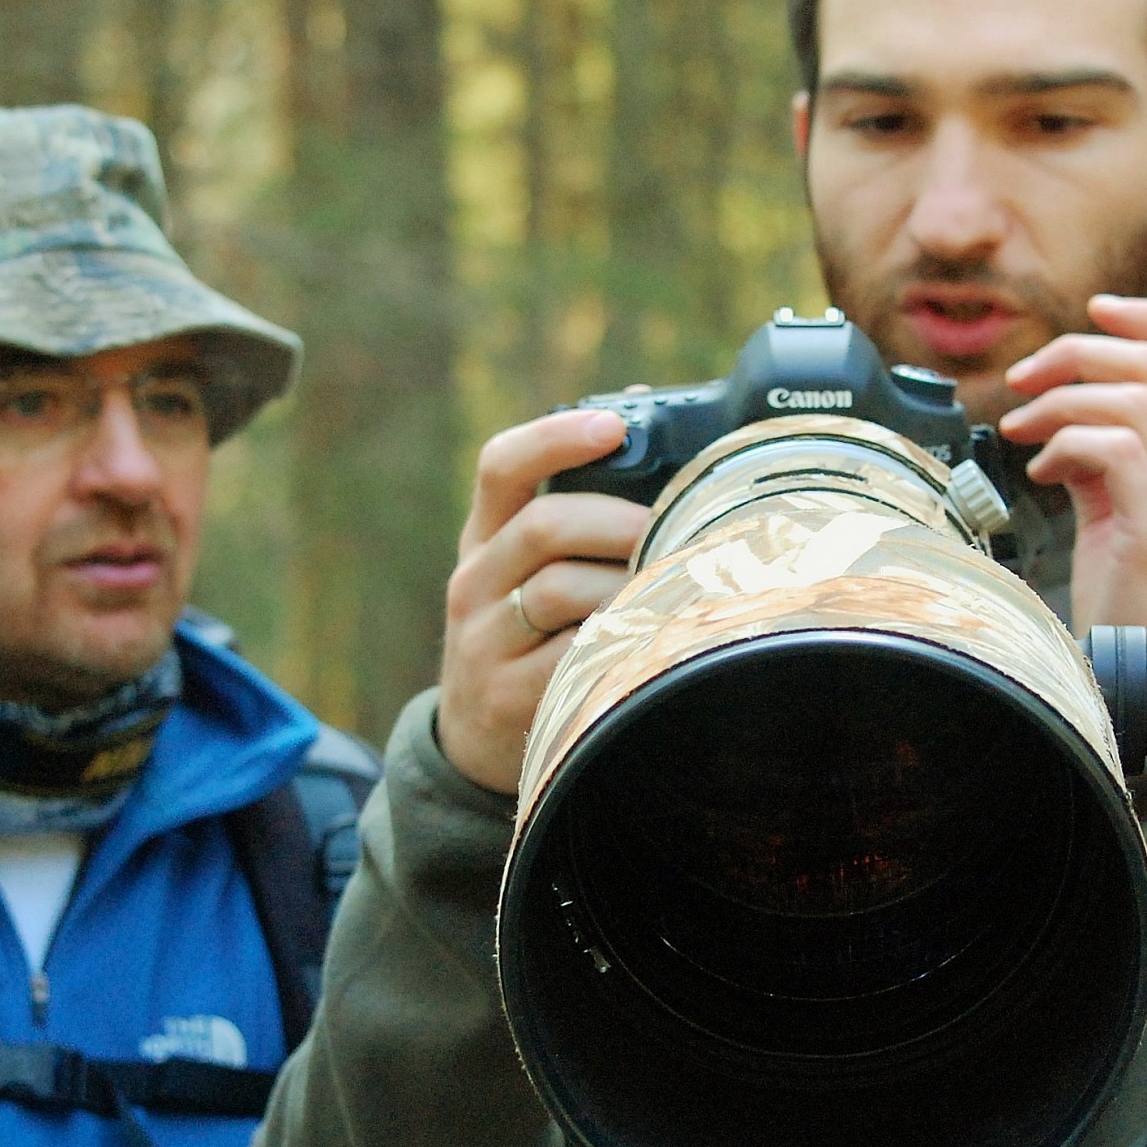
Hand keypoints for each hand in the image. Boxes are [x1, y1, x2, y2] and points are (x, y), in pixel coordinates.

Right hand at [436, 410, 650, 792]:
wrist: (473, 741)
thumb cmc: (528, 636)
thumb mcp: (527, 573)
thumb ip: (577, 509)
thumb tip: (646, 406)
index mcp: (485, 538)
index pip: (503, 466)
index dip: (556, 437)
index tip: (614, 424)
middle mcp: (475, 582)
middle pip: (545, 527)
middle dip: (621, 523)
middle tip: (673, 531)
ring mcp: (486, 640)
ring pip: (563, 590)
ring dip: (629, 585)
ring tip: (673, 591)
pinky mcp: (508, 695)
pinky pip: (575, 656)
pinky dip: (621, 642)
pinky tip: (651, 642)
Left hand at [998, 295, 1146, 648]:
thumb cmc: (1136, 609)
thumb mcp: (1130, 517)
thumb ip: (1113, 461)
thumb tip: (1065, 413)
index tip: (1095, 312)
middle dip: (1079, 353)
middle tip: (1025, 379)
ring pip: (1134, 399)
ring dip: (1060, 402)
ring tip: (1022, 431)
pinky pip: (1114, 450)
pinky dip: (1065, 445)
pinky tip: (1042, 475)